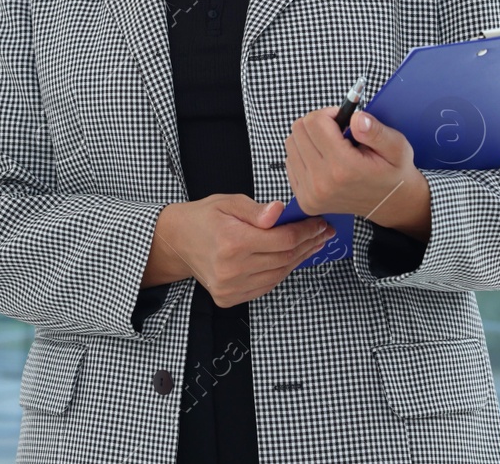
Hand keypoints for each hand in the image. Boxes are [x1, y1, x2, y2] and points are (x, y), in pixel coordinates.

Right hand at [156, 194, 335, 307]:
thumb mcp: (228, 202)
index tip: (319, 223)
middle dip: (308, 244)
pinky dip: (282, 272)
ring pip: (279, 275)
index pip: (283, 240)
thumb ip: (256, 209)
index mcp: (232, 242)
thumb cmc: (203, 219)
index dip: (306, 231)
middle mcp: (231, 269)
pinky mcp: (229, 298)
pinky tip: (291, 258)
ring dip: (299, 259)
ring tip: (312, 244)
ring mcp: (230, 287)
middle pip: (284, 259)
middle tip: (323, 233)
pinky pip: (266, 286)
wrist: (176, 242)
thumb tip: (279, 212)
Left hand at [285, 105, 424, 223]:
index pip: (315, 122)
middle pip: (299, 130)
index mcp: (344, 168)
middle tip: (338, 132)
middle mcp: (322, 183)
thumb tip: (356, 117)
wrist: (390, 203)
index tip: (343, 120)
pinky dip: (305, 154)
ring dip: (310, 138)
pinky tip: (324, 159)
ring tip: (332, 146)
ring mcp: (310, 194)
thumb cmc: (393, 171)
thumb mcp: (397, 146)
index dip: (330, 113)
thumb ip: (376, 131)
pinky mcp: (304, 200)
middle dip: (318, 123)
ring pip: (291, 144)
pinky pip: (290, 162)